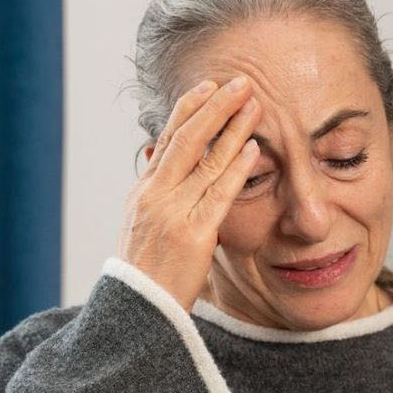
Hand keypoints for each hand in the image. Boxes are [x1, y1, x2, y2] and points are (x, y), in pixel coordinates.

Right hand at [118, 76, 266, 308]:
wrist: (138, 311)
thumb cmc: (147, 275)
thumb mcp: (143, 229)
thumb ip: (157, 197)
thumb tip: (160, 162)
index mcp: (143, 193)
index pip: (167, 140)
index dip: (189, 109)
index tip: (209, 85)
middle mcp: (154, 196)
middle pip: (185, 139)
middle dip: (214, 106)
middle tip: (240, 81)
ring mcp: (172, 214)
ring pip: (204, 160)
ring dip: (232, 128)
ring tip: (254, 104)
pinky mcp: (193, 235)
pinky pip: (218, 194)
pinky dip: (237, 169)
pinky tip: (254, 149)